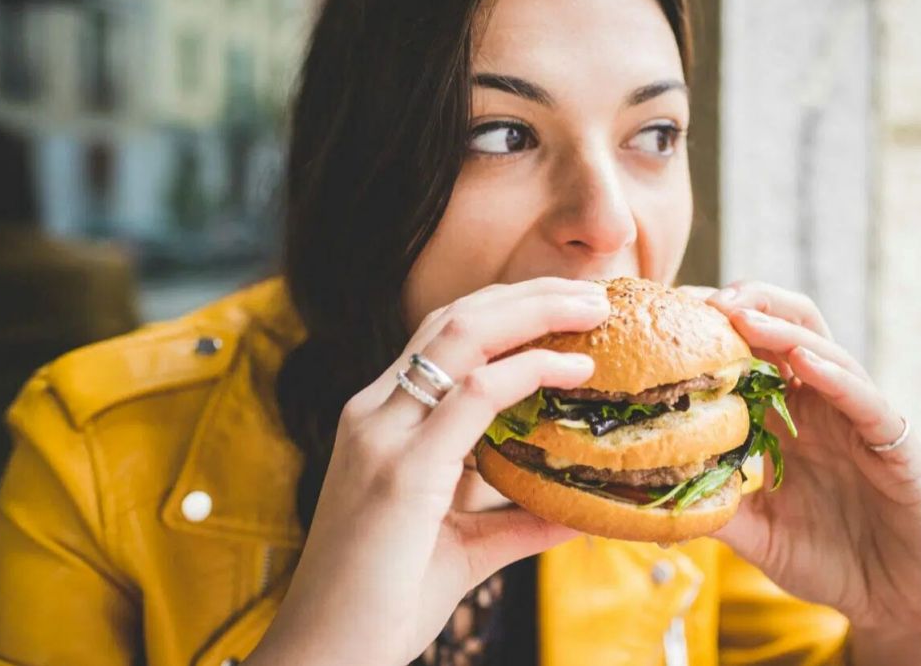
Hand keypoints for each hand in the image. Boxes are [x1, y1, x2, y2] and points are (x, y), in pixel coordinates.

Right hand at [247, 278, 609, 665]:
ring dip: (535, 311)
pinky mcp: (401, 470)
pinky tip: (573, 372)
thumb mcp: (463, 548)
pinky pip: (473, 395)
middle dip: (529, 294)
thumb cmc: (384, 602)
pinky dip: (528, 370)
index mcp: (381, 422)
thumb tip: (579, 509)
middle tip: (594, 292)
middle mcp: (375, 414)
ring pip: (461, 334)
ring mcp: (382, 436)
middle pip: (455, 318)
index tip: (568, 309)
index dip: (508, 311)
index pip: (444, 338)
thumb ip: (517, 522)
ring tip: (594, 308)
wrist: (327, 655)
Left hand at [683, 282, 920, 665]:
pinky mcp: (896, 445)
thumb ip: (712, 509)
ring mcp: (860, 421)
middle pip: (792, 329)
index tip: (672, 312)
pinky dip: (836, 377)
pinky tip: (805, 363)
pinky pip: (866, 402)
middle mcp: (824, 407)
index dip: (718, 327)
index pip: (753, 352)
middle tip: (705, 299)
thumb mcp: (754, 534)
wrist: (891, 604)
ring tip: (743, 314)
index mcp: (788, 418)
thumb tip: (644, 500)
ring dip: (783, 330)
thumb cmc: (825, 561)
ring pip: (826, 352)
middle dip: (751, 304)